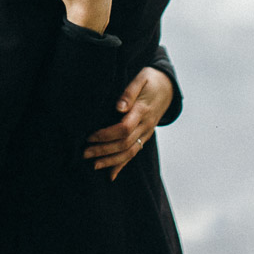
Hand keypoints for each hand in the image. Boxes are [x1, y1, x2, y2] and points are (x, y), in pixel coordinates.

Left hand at [84, 65, 171, 179]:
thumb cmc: (151, 80)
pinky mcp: (145, 136)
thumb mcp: (142, 78)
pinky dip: (122, 165)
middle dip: (103, 150)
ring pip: (129, 152)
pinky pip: (134, 153)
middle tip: (84, 154)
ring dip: (111, 161)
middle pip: (124, 143)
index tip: (90, 136)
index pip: (124, 128)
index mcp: (142, 110)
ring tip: (94, 165)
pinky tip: (111, 175)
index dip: (106, 134)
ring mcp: (146, 133)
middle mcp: (145, 125)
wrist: (169, 88)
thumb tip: (118, 107)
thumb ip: (129, 92)